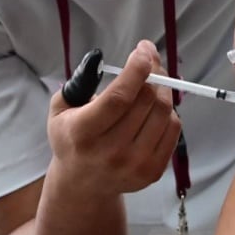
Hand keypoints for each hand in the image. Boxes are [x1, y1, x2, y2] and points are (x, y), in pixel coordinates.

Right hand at [47, 40, 180, 197]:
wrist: (83, 184)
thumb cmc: (72, 138)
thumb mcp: (60, 109)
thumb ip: (79, 81)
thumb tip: (99, 58)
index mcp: (83, 134)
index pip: (119, 98)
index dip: (136, 70)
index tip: (143, 50)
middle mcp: (110, 152)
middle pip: (146, 101)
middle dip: (153, 71)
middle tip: (149, 58)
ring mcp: (135, 165)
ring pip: (164, 113)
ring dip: (163, 88)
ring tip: (153, 80)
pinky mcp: (153, 172)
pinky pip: (174, 129)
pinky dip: (168, 110)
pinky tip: (155, 106)